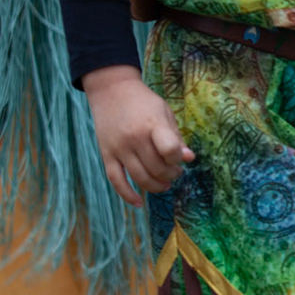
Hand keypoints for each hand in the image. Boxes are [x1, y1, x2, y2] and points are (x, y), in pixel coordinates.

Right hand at [83, 65, 194, 207]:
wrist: (111, 90)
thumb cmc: (143, 102)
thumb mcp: (164, 112)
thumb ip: (176, 136)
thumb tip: (189, 159)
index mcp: (152, 125)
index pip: (169, 150)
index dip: (178, 159)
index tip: (181, 158)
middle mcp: (134, 138)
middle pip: (156, 168)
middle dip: (171, 175)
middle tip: (175, 173)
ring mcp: (118, 148)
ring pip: (139, 178)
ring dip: (156, 186)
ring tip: (165, 184)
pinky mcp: (106, 155)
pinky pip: (116, 181)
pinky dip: (127, 195)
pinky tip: (139, 203)